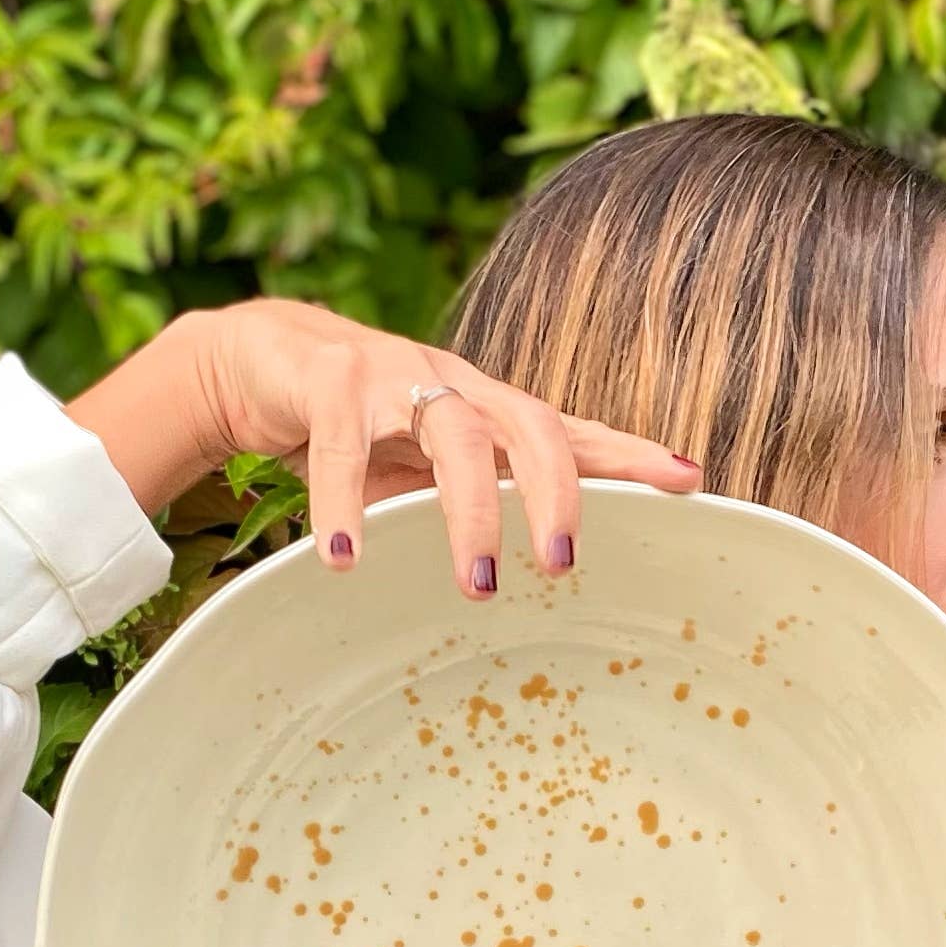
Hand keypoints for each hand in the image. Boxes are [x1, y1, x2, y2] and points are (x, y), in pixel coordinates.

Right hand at [67, 300, 697, 604]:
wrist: (256, 360)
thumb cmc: (356, 426)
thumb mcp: (421, 471)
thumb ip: (476, 504)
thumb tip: (538, 567)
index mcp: (484, 409)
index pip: (568, 430)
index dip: (628, 454)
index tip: (689, 480)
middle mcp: (453, 387)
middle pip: (531, 425)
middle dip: (558, 493)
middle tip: (563, 564)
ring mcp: (393, 376)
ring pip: (453, 437)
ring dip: (470, 514)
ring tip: (479, 585)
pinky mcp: (327, 379)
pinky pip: (343, 444)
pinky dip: (345, 503)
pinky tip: (344, 556)